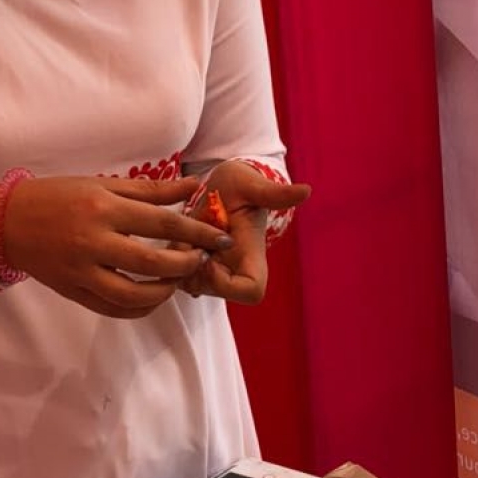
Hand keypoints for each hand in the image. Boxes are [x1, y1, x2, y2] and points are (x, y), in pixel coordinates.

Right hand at [0, 176, 236, 318]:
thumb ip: (150, 191)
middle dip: (187, 263)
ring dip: (165, 291)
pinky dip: (139, 309)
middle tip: (203, 260)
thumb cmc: (58, 195)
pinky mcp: (73, 291)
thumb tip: (192, 186)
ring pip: (134, 294)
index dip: (196, 232)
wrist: (7, 222)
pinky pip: (113, 309)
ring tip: (178, 280)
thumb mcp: (102, 184)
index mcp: (103, 207)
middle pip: (153, 261)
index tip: (220, 238)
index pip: (162, 222)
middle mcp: (93, 240)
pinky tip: (153, 298)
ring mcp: (81, 270)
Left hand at [181, 162, 310, 304]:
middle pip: (211, 290)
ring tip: (186, 231)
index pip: (250, 292)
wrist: (222, 185)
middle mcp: (234, 269)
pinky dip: (171, 257)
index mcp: (252, 256)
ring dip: (180, 259)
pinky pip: (176, 274)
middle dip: (193, 266)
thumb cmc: (241, 185)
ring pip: (189, 283)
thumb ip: (274, 194)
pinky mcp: (195, 266)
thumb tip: (306, 190)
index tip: (211, 256)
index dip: (227, 284)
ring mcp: (214, 270)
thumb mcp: (253, 186)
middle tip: (189, 236)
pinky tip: (178, 236)